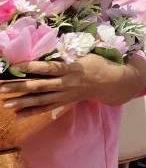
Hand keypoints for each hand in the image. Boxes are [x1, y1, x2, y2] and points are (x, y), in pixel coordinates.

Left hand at [0, 54, 140, 112]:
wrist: (111, 83)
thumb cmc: (98, 64)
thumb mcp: (86, 56)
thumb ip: (68, 57)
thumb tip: (48, 53)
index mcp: (73, 69)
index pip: (50, 68)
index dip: (33, 67)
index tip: (17, 66)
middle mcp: (67, 83)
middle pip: (40, 86)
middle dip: (20, 86)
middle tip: (2, 86)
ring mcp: (65, 95)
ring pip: (40, 99)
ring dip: (22, 101)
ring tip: (5, 102)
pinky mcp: (64, 102)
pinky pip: (46, 108)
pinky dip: (32, 111)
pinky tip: (18, 114)